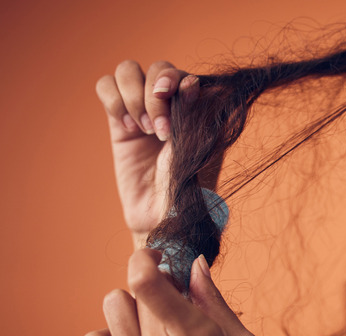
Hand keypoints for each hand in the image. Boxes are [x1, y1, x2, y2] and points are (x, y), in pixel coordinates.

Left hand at [80, 249, 277, 335]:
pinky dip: (107, 335)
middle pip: (134, 290)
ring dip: (133, 305)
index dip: (147, 257)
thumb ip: (215, 303)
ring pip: (111, 309)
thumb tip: (196, 264)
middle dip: (156, 284)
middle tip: (176, 300)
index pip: (144, 278)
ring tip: (154, 322)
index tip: (162, 258)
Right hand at [96, 61, 201, 242]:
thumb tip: (191, 82)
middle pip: (158, 67)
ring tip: (143, 130)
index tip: (171, 112)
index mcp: (198, 109)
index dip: (175, 83)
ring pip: (128, 70)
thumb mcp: (194, 151)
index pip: (185, 74)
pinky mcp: (120, 119)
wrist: (161, 217)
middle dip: (155, 94)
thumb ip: (191, 115)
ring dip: (134, 97)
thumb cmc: (188, 189)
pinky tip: (127, 128)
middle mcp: (172, 104)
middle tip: (159, 131)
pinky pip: (107, 86)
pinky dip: (114, 100)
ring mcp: (144, 109)